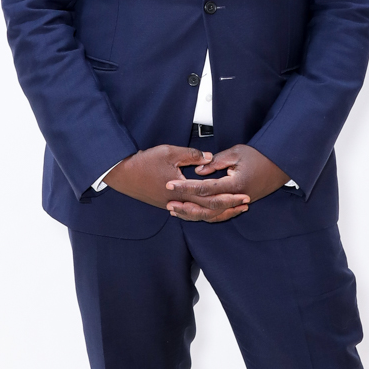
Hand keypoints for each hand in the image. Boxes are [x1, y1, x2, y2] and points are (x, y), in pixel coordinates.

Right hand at [105, 144, 250, 220]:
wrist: (122, 174)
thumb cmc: (143, 162)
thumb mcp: (169, 152)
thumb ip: (191, 155)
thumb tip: (209, 158)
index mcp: (181, 190)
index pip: (210, 198)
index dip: (229, 197)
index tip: (243, 195)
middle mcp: (178, 202)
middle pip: (208, 210)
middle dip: (229, 207)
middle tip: (245, 204)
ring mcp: (172, 206)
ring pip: (199, 215)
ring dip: (218, 213)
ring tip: (233, 209)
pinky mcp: (167, 205)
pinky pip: (190, 213)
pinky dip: (203, 213)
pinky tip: (210, 210)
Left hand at [164, 144, 289, 221]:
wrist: (280, 165)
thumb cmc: (261, 156)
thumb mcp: (236, 153)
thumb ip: (216, 162)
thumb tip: (198, 170)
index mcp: (235, 184)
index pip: (204, 188)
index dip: (185, 187)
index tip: (170, 184)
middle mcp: (236, 198)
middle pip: (206, 207)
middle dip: (185, 205)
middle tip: (168, 202)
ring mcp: (239, 204)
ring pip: (212, 215)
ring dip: (193, 214)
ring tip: (176, 210)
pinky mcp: (239, 205)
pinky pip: (220, 215)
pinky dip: (205, 216)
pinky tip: (193, 213)